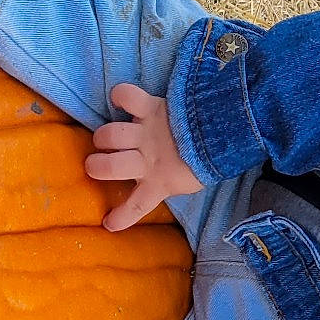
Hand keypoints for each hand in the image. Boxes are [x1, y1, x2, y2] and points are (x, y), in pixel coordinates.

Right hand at [86, 82, 202, 230]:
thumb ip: (166, 184)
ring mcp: (147, 134)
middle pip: (111, 166)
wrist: (225, 133)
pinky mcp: (152, 108)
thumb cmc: (203, 160)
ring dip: (104, 137)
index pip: (137, 206)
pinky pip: (129, 97)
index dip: (121, 217)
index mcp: (159, 183)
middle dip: (96, 166)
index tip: (109, 223)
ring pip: (112, 135)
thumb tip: (151, 189)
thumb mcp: (186, 181)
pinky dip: (121, 95)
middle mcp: (148, 160)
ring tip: (107, 138)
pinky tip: (119, 100)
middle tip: (95, 164)